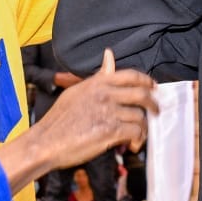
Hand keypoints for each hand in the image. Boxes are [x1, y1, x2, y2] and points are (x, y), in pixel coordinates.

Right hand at [35, 50, 158, 164]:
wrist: (45, 141)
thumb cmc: (59, 120)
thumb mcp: (77, 91)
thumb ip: (98, 76)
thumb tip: (109, 54)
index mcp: (97, 83)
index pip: (131, 75)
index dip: (146, 81)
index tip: (153, 87)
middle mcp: (105, 94)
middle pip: (142, 94)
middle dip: (153, 104)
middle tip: (156, 112)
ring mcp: (108, 112)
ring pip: (140, 117)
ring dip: (143, 129)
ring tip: (137, 137)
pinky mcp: (110, 130)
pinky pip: (135, 132)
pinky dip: (137, 140)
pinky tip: (132, 145)